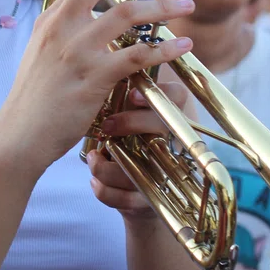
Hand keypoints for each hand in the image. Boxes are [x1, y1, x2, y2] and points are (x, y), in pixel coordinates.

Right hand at [0, 0, 195, 175]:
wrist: (20, 134)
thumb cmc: (34, 101)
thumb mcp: (41, 54)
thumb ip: (64, 33)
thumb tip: (91, 20)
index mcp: (50, 20)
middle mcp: (61, 28)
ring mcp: (77, 51)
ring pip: (127, 14)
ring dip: (162, 7)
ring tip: (185, 6)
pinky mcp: (93, 77)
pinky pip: (138, 55)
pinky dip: (165, 48)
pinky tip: (182, 46)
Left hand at [87, 81, 195, 219]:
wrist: (133, 194)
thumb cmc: (124, 143)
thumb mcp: (124, 116)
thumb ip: (115, 94)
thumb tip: (95, 67)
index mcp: (166, 117)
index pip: (176, 96)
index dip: (158, 94)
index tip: (132, 95)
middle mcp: (171, 143)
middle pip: (162, 126)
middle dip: (132, 124)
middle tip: (107, 126)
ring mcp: (162, 175)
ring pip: (138, 167)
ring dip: (106, 166)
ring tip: (93, 158)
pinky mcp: (148, 203)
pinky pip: (125, 198)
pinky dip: (103, 189)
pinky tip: (93, 181)